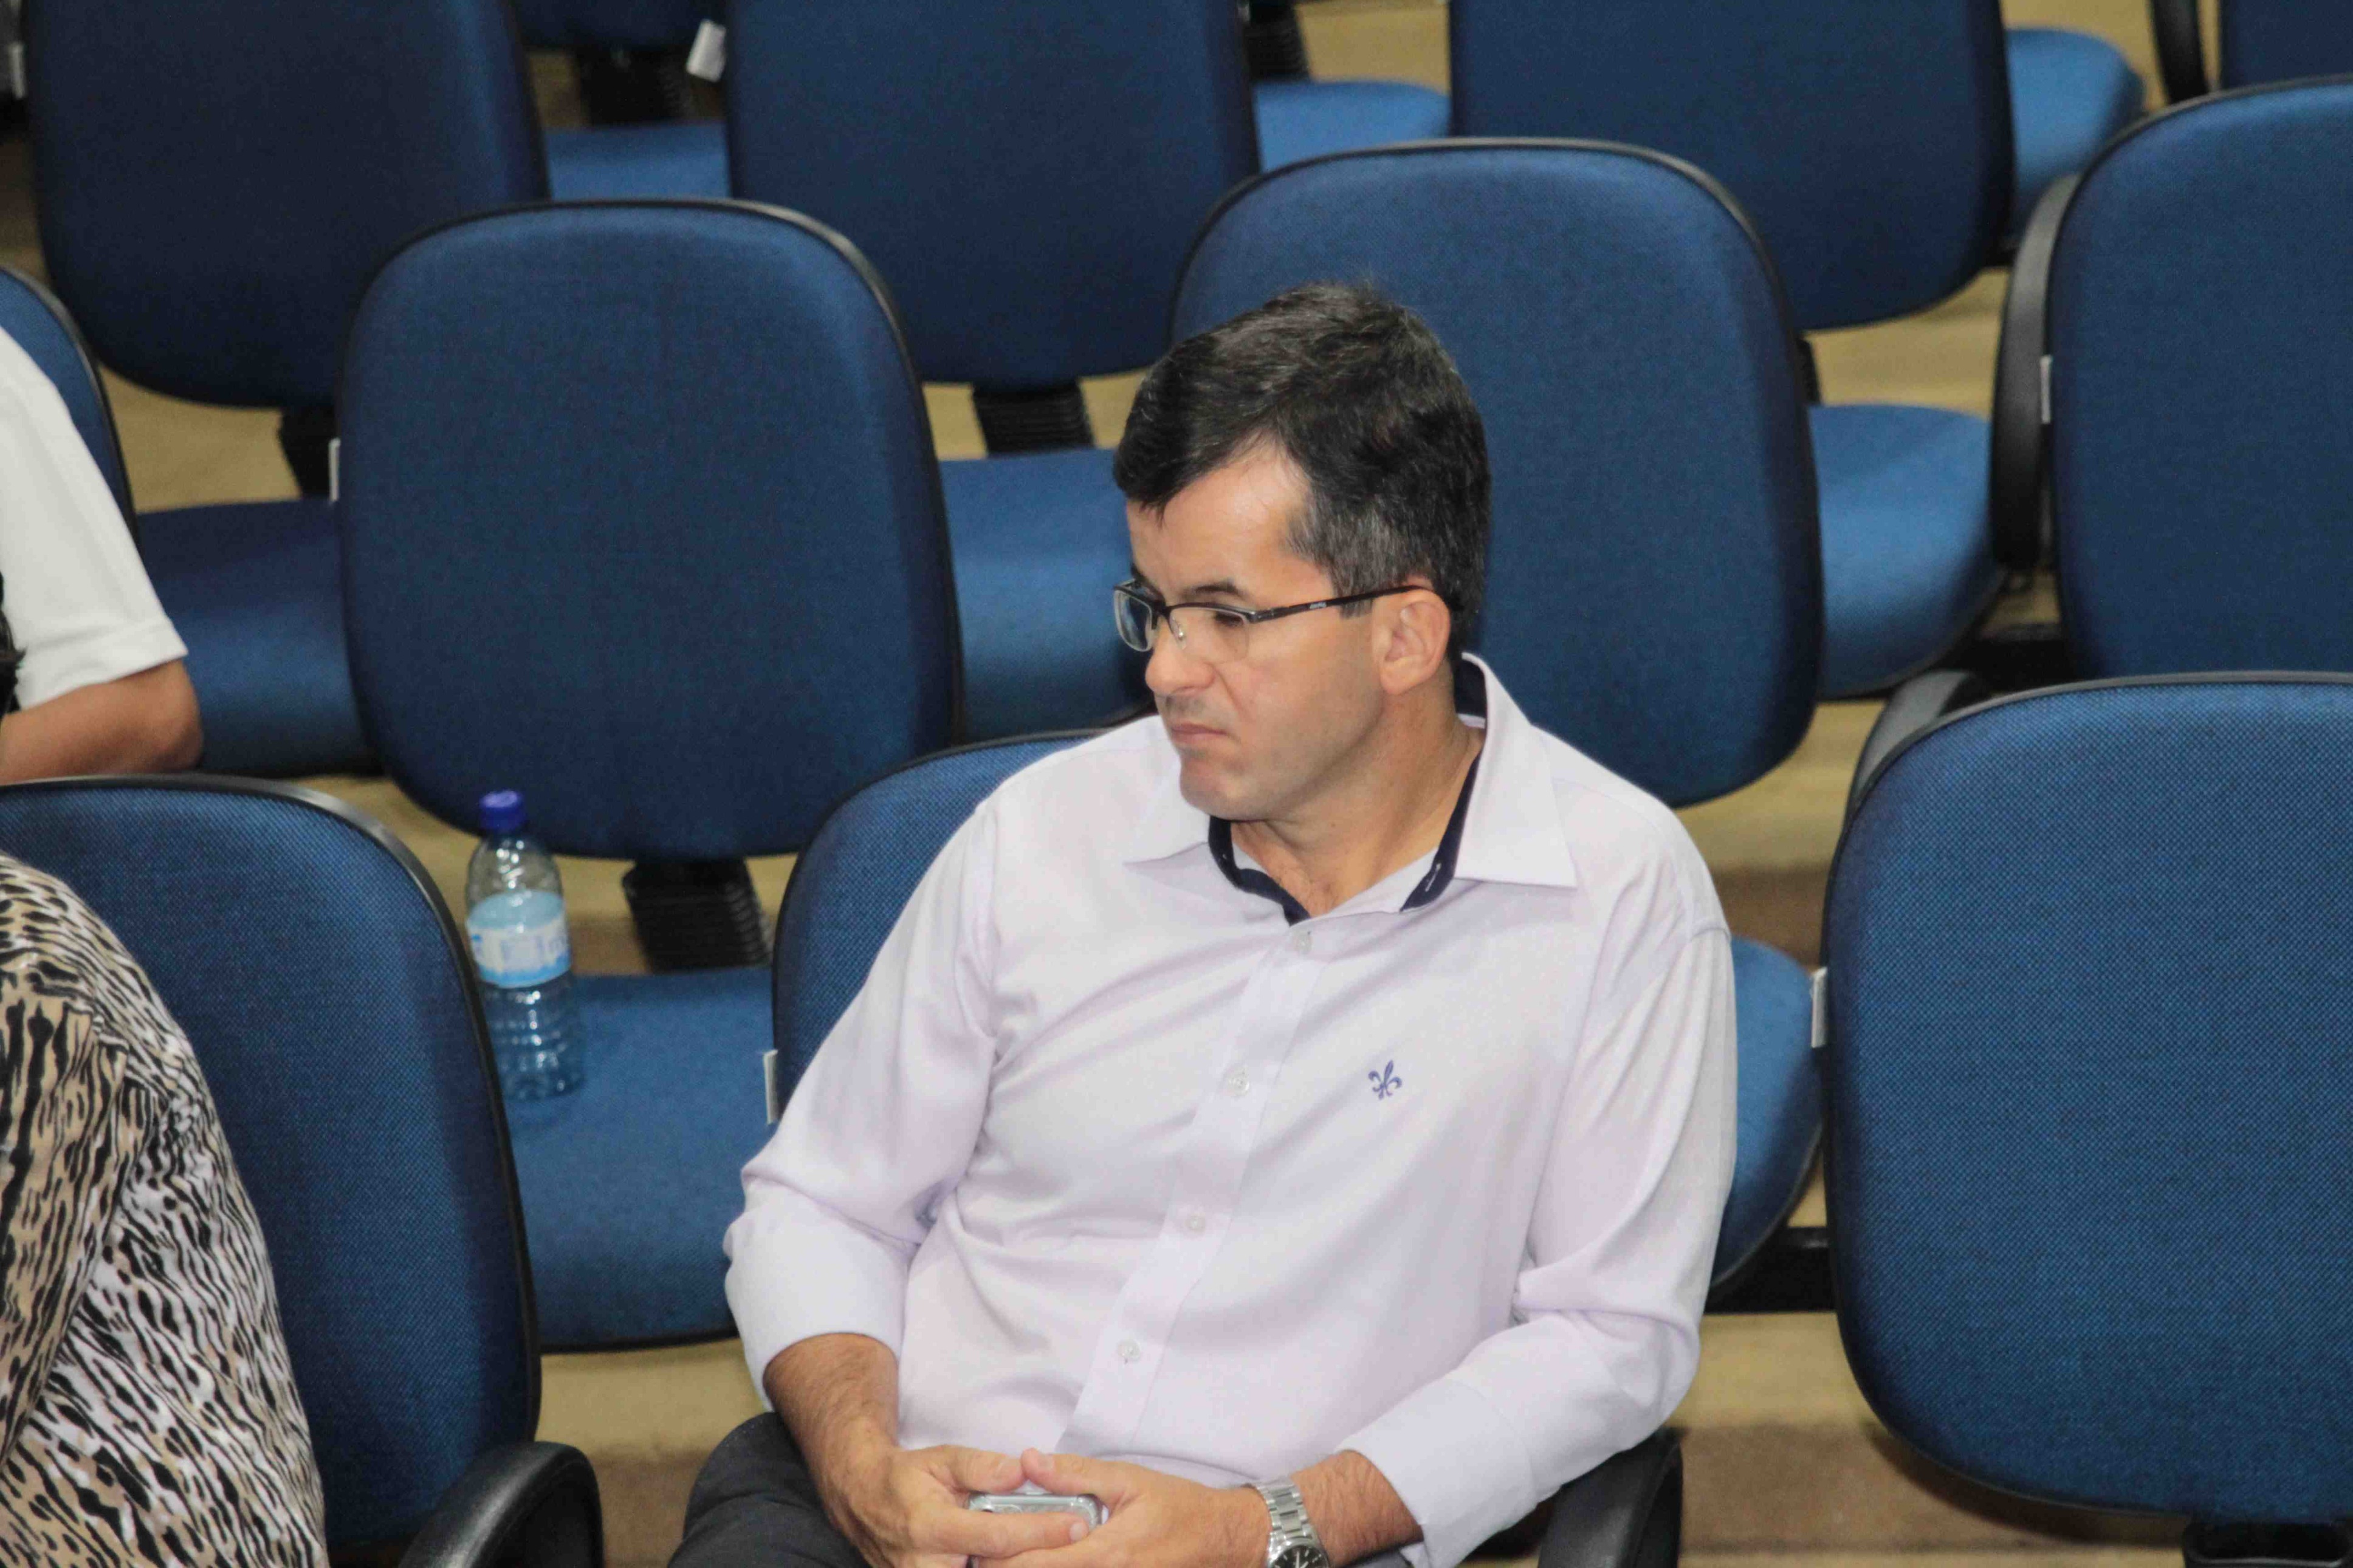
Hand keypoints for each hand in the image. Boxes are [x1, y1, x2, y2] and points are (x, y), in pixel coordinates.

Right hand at [820, 1440, 1096, 1567]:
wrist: (863, 1502)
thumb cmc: (906, 1478)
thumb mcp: (941, 1459)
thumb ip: (981, 1466)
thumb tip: (1021, 1472)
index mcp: (931, 1526)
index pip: (997, 1536)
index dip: (1040, 1532)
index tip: (1076, 1525)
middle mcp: (927, 1565)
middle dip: (1038, 1557)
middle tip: (1076, 1538)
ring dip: (1022, 1563)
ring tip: (1055, 1548)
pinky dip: (1001, 1565)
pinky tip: (1027, 1554)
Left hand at [980, 1449, 1266, 1567]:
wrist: (1220, 1538)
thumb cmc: (1177, 1506)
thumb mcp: (1127, 1479)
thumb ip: (1074, 1474)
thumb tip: (1028, 1461)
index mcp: (1105, 1552)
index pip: (1037, 1563)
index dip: (1000, 1558)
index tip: (975, 1545)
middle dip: (1007, 1567)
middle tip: (980, 1555)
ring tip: (1003, 1557)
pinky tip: (1042, 1559)